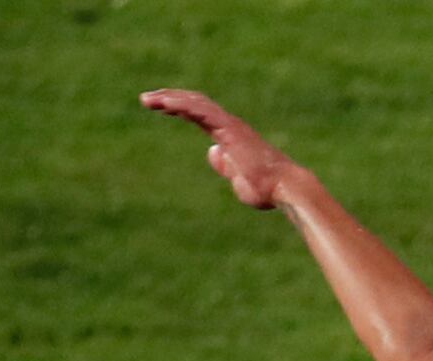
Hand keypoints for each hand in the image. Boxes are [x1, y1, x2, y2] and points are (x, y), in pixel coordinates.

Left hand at [141, 89, 307, 210]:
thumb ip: (225, 164)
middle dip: (169, 99)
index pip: (200, 114)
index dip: (179, 108)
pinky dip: (182, 105)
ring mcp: (230, 125)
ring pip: (195, 103)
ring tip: (147, 100)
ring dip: (170, 99)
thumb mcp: (238, 178)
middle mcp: (229, 125)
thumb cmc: (266, 189)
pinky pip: (202, 111)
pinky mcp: (230, 129)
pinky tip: (165, 104)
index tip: (160, 108)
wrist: (285, 189)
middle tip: (147, 100)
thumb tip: (212, 152)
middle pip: (195, 103)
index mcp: (230, 135)